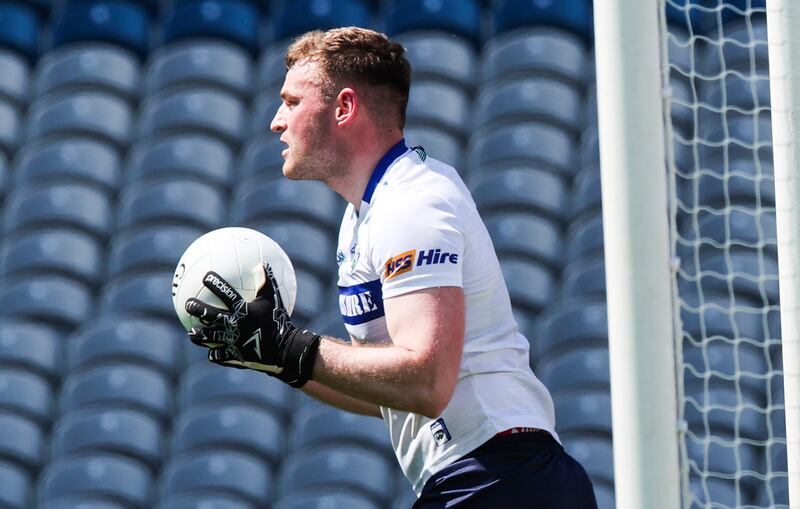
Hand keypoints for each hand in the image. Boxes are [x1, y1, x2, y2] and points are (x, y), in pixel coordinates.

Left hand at [185, 264, 320, 387]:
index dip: (215, 283)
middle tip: (188, 304)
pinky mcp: (234, 355)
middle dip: (196, 308)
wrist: (284, 350)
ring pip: (210, 337)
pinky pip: (220, 355)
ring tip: (191, 333)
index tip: (205, 277)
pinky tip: (211, 354)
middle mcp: (234, 324)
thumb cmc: (279, 322)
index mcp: (243, 310)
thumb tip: (262, 264)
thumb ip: (266, 283)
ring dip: (199, 335)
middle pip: (209, 315)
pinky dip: (215, 354)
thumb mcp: (274, 301)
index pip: (226, 293)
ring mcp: (232, 341)